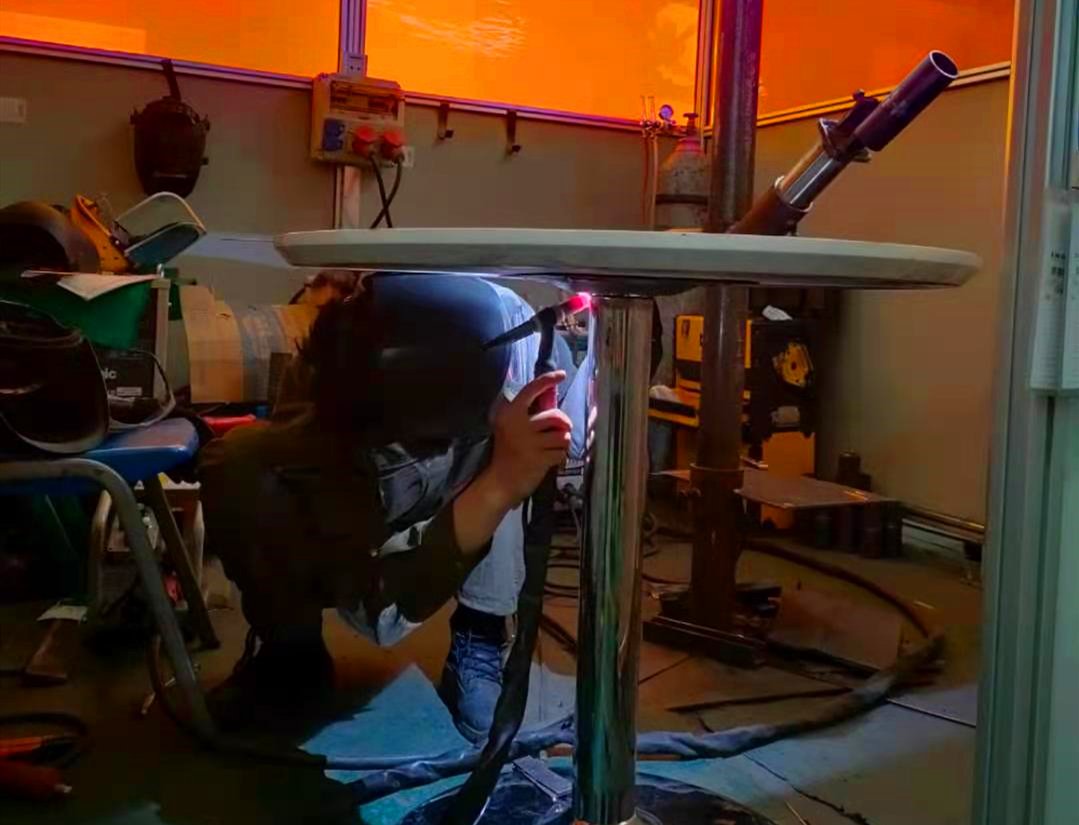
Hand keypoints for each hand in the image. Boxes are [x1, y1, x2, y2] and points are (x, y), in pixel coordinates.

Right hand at [484, 371, 571, 507]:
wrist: (499, 480)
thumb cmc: (507, 452)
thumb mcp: (509, 427)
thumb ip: (526, 414)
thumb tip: (551, 399)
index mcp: (510, 413)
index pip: (531, 389)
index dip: (548, 380)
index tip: (561, 375)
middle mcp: (519, 424)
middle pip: (556, 415)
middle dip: (563, 423)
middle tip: (560, 430)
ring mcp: (529, 442)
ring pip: (562, 435)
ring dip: (561, 442)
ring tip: (550, 448)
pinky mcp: (539, 458)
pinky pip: (561, 452)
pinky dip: (559, 457)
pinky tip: (549, 459)